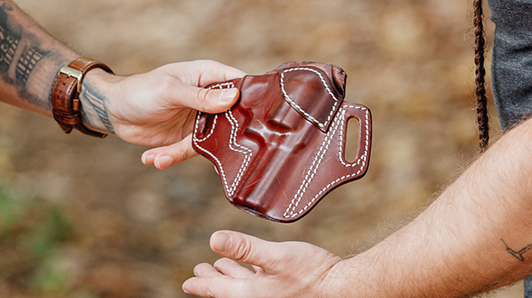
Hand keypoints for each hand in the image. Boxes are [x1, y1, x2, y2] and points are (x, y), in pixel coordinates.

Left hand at [78, 60, 245, 168]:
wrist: (113, 109)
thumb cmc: (140, 90)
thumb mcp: (170, 91)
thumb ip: (200, 97)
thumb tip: (233, 98)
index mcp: (210, 76)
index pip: (241, 85)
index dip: (253, 99)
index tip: (262, 119)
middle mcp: (210, 98)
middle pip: (233, 118)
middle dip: (226, 138)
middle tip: (219, 153)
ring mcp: (200, 119)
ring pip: (211, 141)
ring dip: (183, 152)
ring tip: (160, 158)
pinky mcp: (186, 137)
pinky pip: (188, 152)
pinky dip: (170, 157)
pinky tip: (152, 158)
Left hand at [182, 230, 344, 297]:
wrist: (344, 288)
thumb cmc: (312, 274)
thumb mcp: (275, 257)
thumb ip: (244, 248)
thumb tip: (212, 239)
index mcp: (250, 295)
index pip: (216, 290)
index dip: (200, 285)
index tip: (187, 283)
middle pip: (227, 290)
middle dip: (213, 280)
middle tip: (200, 271)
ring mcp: (272, 295)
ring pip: (243, 287)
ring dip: (231, 276)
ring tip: (221, 267)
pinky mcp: (285, 289)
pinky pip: (259, 284)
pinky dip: (249, 275)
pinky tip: (252, 267)